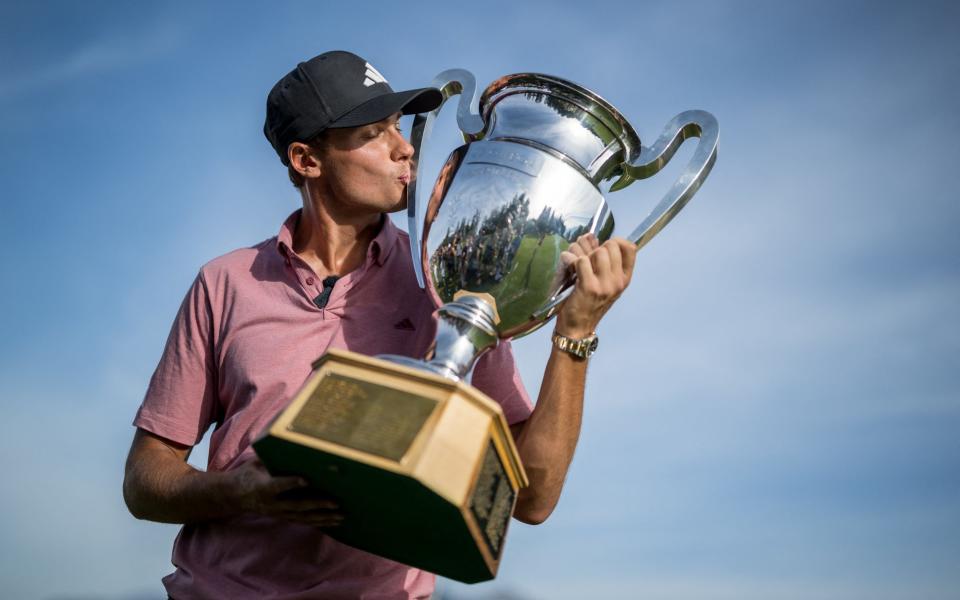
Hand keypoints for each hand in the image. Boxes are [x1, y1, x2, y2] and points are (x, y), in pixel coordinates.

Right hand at [225, 459, 343, 526]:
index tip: (306, 480)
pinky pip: (303, 521)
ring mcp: (278, 513)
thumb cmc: (247, 474)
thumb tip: (289, 442)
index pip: (278, 485)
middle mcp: (272, 504)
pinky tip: (334, 522)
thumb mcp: (255, 463)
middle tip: (336, 502)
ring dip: (323, 517)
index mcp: (262, 487)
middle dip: (317, 504)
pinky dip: (319, 522)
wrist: (233, 497)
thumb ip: (271, 458)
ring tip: (341, 516)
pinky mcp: (284, 517)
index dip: (292, 483)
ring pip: (303, 517)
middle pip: (296, 505)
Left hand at [556, 233, 636, 337]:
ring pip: (597, 252)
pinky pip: (581, 260)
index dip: (615, 241)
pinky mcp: (589, 287)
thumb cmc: (587, 303)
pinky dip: (570, 259)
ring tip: (574, 261)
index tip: (602, 246)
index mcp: (624, 279)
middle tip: (583, 256)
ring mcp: (605, 285)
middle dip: (594, 247)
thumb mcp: (602, 282)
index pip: (630, 248)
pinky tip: (568, 265)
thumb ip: (599, 259)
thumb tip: (590, 236)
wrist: (576, 328)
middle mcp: (617, 282)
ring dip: (581, 252)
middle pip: (611, 246)